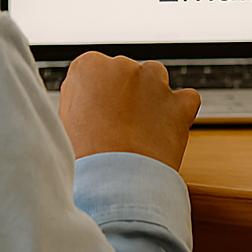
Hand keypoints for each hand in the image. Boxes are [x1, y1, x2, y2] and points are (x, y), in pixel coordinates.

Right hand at [58, 52, 200, 170]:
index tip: (97, 114)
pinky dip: (179, 112)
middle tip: (118, 129)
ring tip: (140, 131)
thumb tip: (90, 98)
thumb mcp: (65, 122)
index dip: (97, 95)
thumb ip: (79, 99)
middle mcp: (122, 66)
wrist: (113, 185)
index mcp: (88, 67)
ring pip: (155, 78)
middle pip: (126, 73)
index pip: (95, 70)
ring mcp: (153, 82)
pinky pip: (186, 98)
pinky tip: (166, 130)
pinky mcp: (178, 102)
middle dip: (125, 95)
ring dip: (150, 97)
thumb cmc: (84, 160)